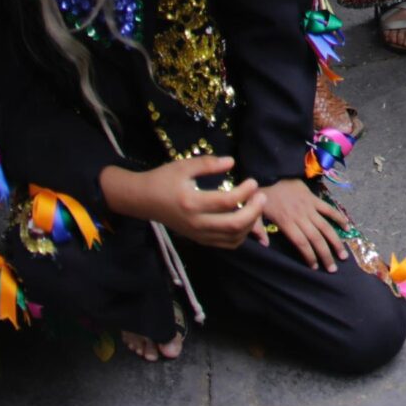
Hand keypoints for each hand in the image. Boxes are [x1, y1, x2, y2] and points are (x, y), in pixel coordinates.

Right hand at [103, 155, 262, 249]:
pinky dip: (240, 235)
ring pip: (233, 238)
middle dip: (254, 211)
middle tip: (261, 196)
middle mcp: (196, 223)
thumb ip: (208, 164)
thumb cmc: (163, 180)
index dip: (246, 191)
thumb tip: (232, 162)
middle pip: (235, 225)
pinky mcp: (199, 239)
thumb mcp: (183, 166)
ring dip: (250, 224)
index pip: (228, 201)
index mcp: (192, 203)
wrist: (143, 200)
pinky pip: (225, 244)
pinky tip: (245, 220)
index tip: (252, 181)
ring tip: (255, 207)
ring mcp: (198, 234)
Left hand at [251, 178, 356, 271]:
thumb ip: (257, 229)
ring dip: (335, 241)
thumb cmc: (264, 197)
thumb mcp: (255, 213)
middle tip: (333, 269)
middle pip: (315, 238)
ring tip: (343, 255)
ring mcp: (309, 207)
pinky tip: (347, 228)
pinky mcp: (314, 198)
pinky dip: (338, 217)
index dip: (309, 255)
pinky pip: (329, 209)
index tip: (315, 267)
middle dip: (325, 255)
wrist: (272, 173)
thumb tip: (264, 245)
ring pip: (325, 226)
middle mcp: (300, 216)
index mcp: (286, 222)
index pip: (301, 242)